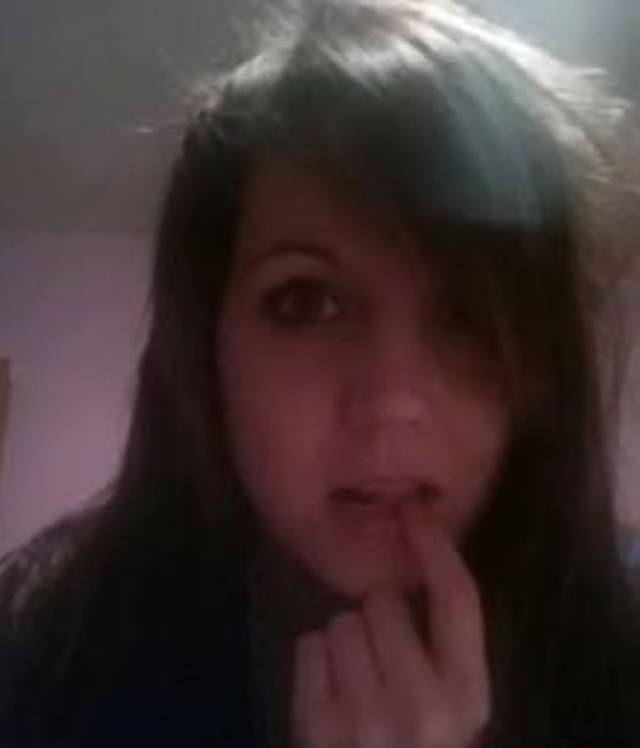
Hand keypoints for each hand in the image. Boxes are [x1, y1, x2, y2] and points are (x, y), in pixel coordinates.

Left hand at [290, 500, 490, 747]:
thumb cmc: (414, 746)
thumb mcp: (449, 707)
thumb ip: (444, 649)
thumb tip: (419, 565)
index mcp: (467, 700)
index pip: (457, 602)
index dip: (437, 548)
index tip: (416, 509)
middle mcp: (424, 711)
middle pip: (384, 603)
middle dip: (380, 622)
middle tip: (384, 667)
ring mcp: (367, 723)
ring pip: (341, 621)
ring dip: (345, 645)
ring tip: (357, 688)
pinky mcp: (317, 728)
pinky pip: (309, 645)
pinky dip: (315, 665)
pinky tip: (331, 701)